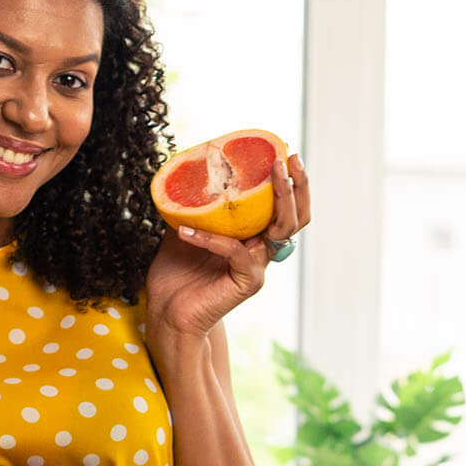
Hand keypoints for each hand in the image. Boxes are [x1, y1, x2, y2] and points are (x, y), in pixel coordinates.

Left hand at [144, 153, 311, 339]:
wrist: (167, 313)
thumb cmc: (175, 274)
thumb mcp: (181, 227)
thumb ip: (190, 205)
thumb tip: (182, 170)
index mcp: (251, 237)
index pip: (281, 208)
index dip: (288, 183)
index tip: (282, 151)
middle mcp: (260, 250)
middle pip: (295, 217)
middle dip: (298, 185)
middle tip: (288, 158)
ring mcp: (257, 266)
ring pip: (282, 230)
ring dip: (281, 197)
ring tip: (271, 173)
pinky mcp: (247, 282)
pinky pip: (235, 250)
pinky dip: (210, 238)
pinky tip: (185, 230)